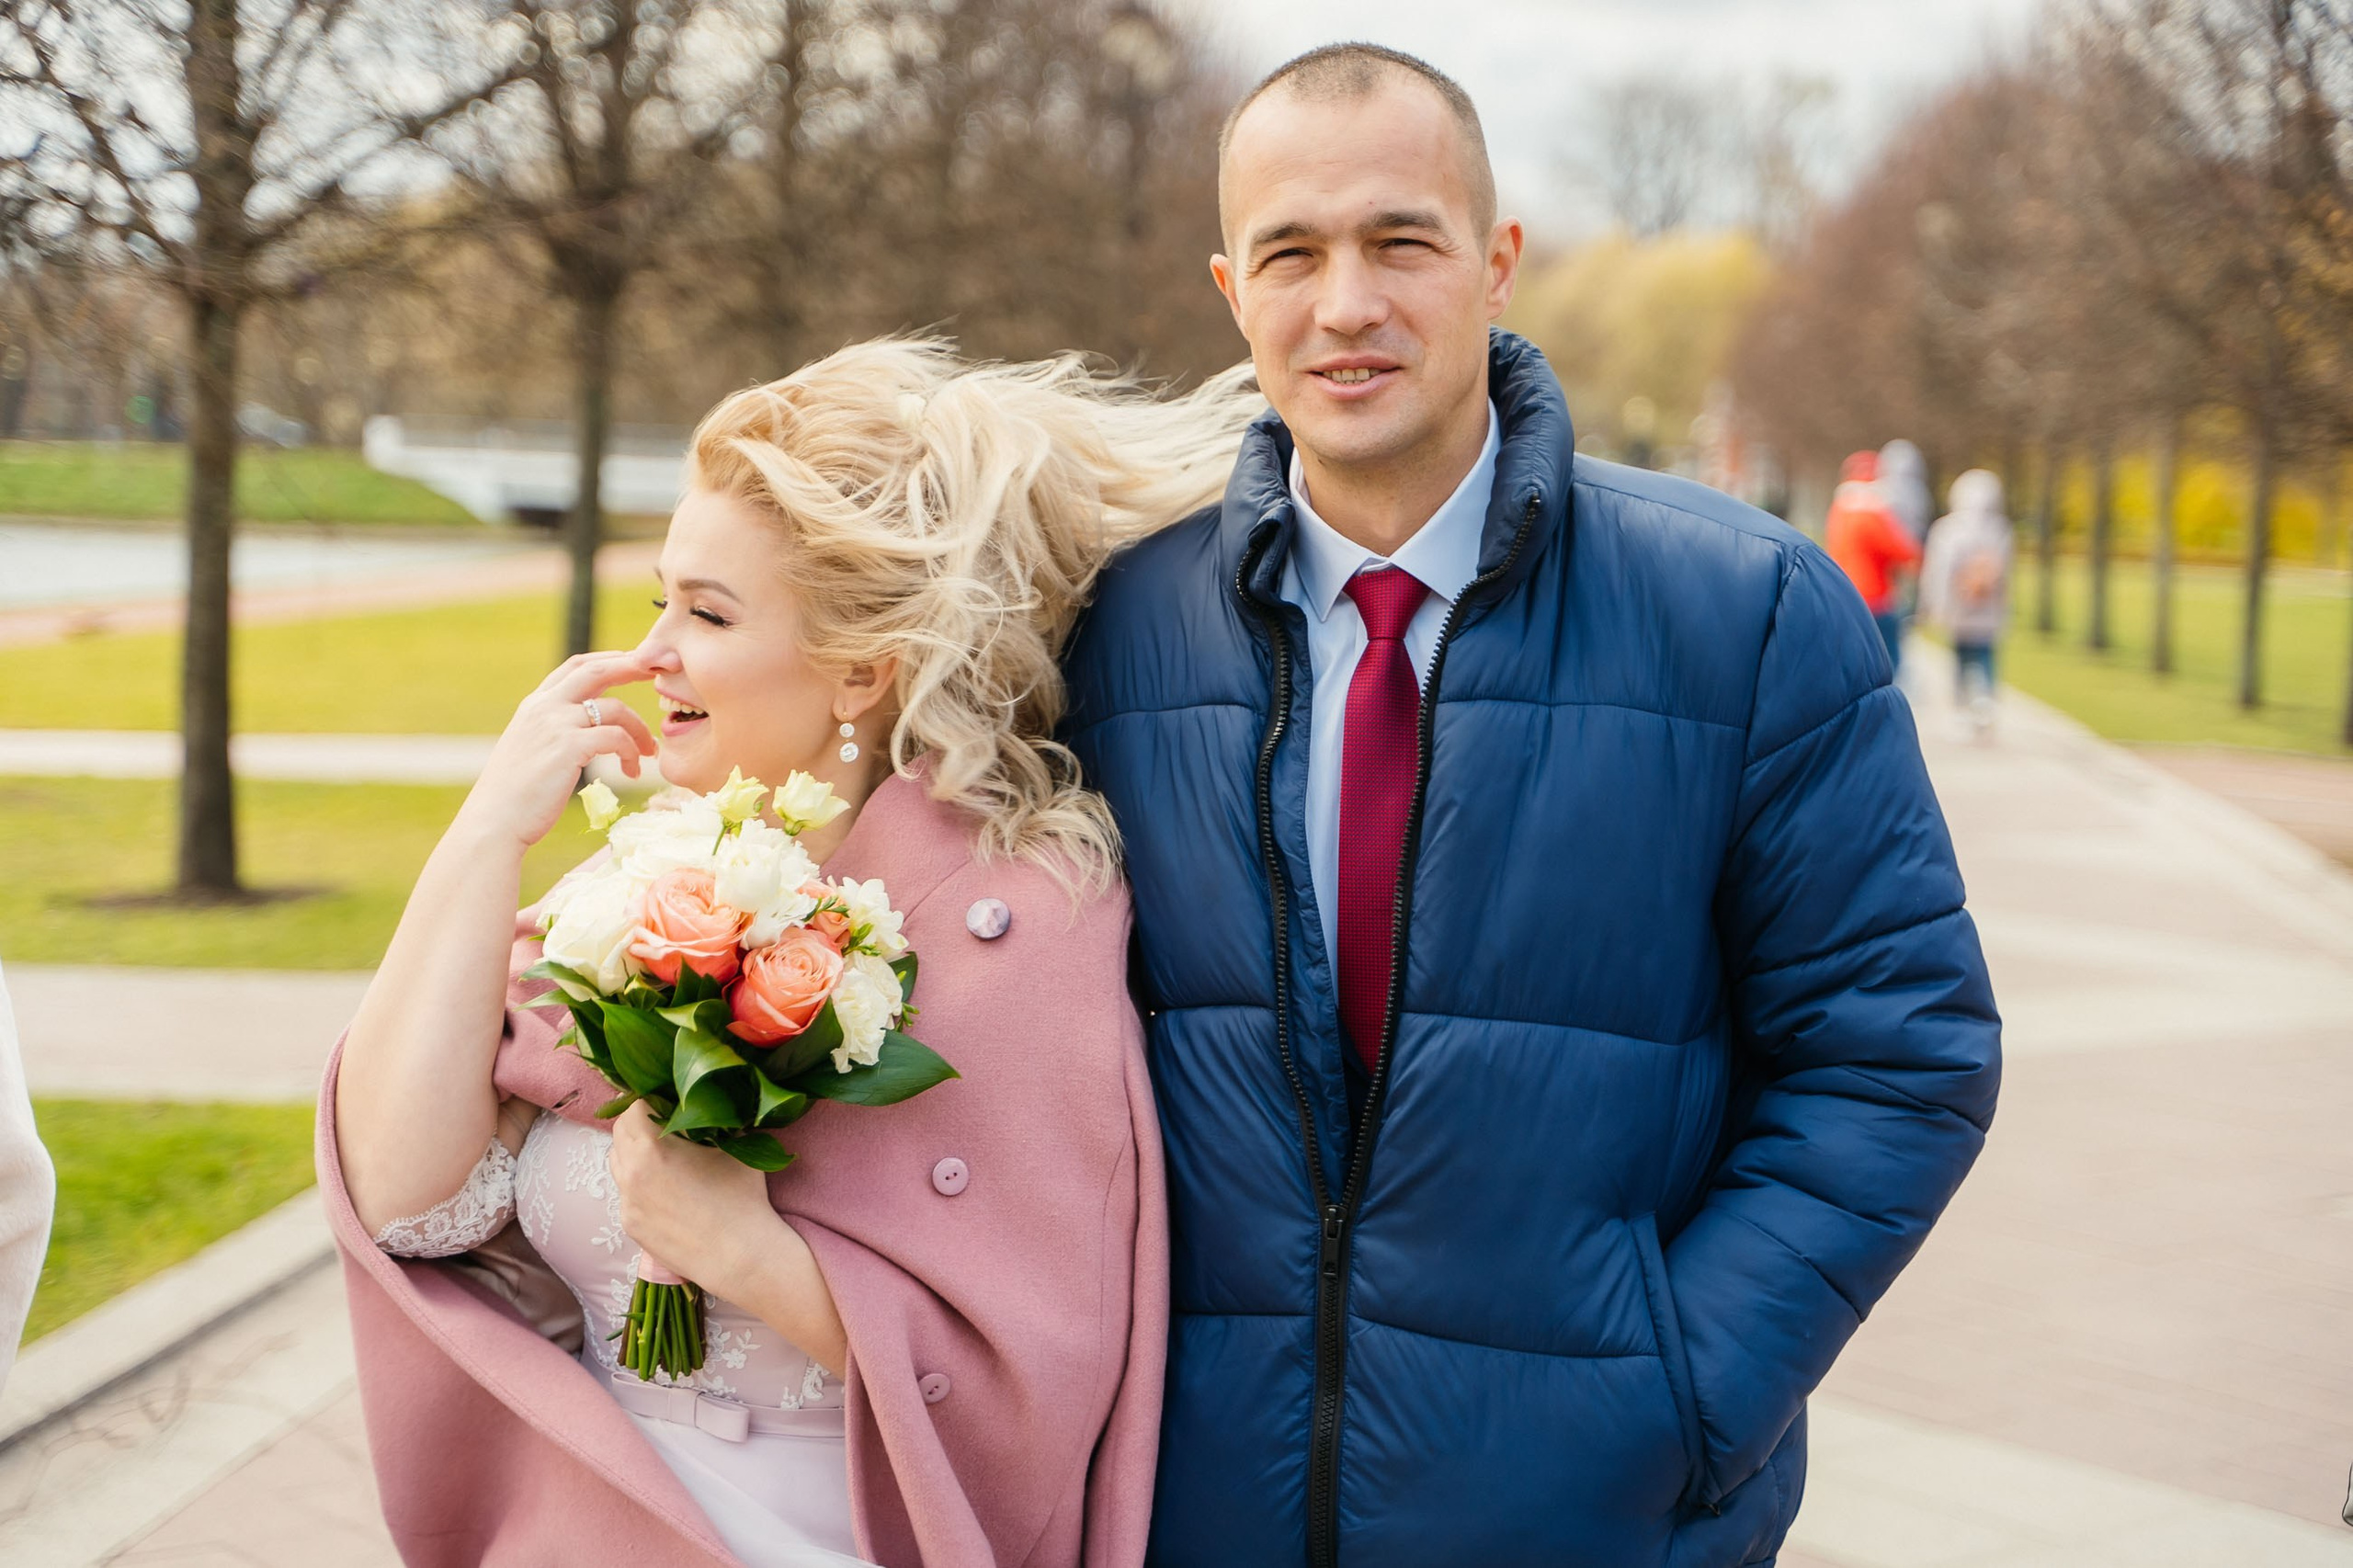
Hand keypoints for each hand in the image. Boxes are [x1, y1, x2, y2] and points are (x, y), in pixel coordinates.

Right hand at [456, 650, 660, 852]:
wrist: (494, 821)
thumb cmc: (515, 796)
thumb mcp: (531, 750)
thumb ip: (554, 732)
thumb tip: (584, 733)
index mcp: (535, 705)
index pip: (576, 666)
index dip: (609, 659)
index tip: (635, 662)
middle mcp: (544, 707)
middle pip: (597, 670)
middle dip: (634, 665)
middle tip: (665, 668)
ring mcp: (556, 724)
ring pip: (615, 708)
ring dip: (640, 729)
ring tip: (650, 752)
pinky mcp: (568, 746)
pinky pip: (616, 738)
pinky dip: (632, 752)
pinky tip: (632, 772)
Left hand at [608, 1101, 784, 1299]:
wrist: (740, 1256)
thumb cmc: (741, 1198)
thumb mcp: (736, 1147)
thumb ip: (718, 1121)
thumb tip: (717, 1103)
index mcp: (652, 1149)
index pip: (633, 1109)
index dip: (650, 1100)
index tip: (666, 1100)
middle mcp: (630, 1174)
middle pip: (619, 1134)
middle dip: (638, 1123)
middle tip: (662, 1121)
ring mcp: (627, 1203)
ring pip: (617, 1164)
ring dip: (633, 1151)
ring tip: (663, 1154)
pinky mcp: (631, 1226)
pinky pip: (626, 1193)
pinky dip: (639, 1182)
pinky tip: (666, 1189)